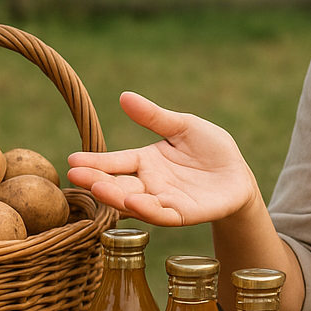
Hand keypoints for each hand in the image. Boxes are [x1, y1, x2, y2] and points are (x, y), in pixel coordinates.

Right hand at [66, 91, 260, 226]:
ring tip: (99, 188)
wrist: (239, 175)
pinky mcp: (185, 214)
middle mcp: (151, 184)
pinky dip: (148, 209)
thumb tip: (124, 96)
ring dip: (117, 197)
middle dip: (98, 181)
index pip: (116, 162)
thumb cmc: (211, 149)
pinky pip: (164, 214)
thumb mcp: (183, 127)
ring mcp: (166, 201)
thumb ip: (155, 117)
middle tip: (76, 176)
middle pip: (119, 185)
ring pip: (136, 202)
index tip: (72, 160)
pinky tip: (134, 202)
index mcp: (146, 161)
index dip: (96, 162)